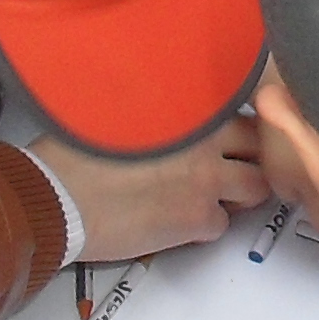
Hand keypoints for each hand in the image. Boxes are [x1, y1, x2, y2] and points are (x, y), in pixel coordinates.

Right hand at [34, 113, 269, 261]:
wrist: (57, 198)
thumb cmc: (72, 154)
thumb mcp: (116, 106)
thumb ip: (155, 101)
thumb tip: (159, 95)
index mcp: (190, 108)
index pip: (243, 107)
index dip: (238, 122)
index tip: (233, 130)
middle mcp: (207, 141)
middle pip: (260, 146)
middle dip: (252, 155)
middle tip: (234, 162)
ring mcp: (206, 181)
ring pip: (255, 188)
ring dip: (240, 191)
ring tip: (214, 193)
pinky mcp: (195, 219)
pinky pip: (221, 224)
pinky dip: (207, 224)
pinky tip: (181, 219)